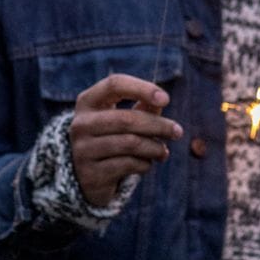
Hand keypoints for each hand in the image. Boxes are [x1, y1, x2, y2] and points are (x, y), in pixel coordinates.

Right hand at [69, 73, 182, 206]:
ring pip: (130, 144)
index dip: (142, 89)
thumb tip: (161, 101)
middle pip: (127, 119)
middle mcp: (81, 124)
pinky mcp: (91, 174)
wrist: (84, 174)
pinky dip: (145, 164)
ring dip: (154, 147)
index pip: (115, 85)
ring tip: (163, 151)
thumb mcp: (121, 117)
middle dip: (158, 125)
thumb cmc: (110, 136)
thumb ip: (142, 106)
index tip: (166, 99)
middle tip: (178, 132)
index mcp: (87, 101)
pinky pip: (128, 165)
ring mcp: (83, 150)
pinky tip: (147, 163)